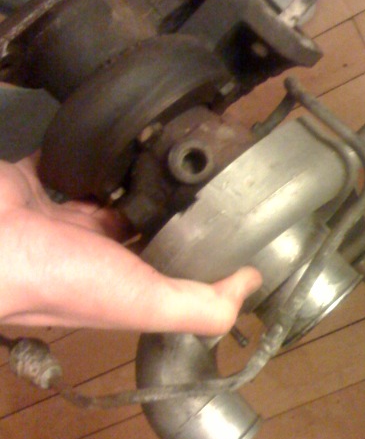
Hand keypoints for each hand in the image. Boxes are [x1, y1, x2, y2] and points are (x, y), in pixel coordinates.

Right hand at [0, 155, 260, 333]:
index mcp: (119, 281)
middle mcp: (92, 252)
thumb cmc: (62, 276)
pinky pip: (68, 164)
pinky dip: (88, 153)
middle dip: (163, 202)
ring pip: (106, 193)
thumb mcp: (144, 301)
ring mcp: (61, 216)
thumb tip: (252, 283)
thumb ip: (200, 303)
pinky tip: (118, 135)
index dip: (192, 247)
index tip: (225, 214)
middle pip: (136, 226)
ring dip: (131, 174)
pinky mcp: (38, 181)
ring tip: (168, 144)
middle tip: (199, 166)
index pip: (164, 265)